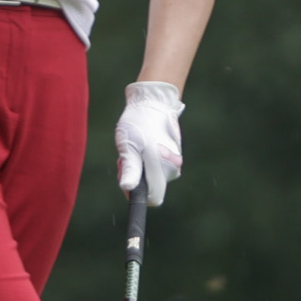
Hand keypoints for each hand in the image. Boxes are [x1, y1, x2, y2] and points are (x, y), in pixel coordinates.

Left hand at [115, 81, 184, 206]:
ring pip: (152, 176)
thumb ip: (130, 168)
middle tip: (128, 156)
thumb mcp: (128, 146)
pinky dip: (146, 160)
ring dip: (140, 167)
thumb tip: (128, 188)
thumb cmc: (139, 123)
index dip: (137, 194)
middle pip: (150, 187)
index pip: (153, 198)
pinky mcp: (172, 156)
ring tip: (134, 147)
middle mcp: (172, 168)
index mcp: (162, 168)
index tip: (127, 179)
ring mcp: (173, 162)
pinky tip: (141, 145)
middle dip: (137, 177)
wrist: (153, 102)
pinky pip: (156, 166)